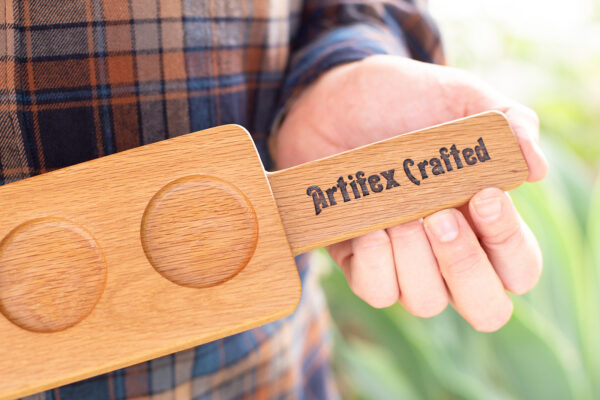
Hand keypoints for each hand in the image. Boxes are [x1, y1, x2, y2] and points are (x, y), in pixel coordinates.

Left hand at [272, 55, 547, 331]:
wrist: (335, 97)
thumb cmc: (403, 100)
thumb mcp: (461, 98)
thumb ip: (507, 120)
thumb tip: (535, 168)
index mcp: (482, 219)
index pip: (517, 267)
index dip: (508, 244)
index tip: (482, 195)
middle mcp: (446, 251)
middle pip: (483, 307)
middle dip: (465, 268)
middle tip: (440, 218)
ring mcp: (403, 260)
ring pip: (426, 303)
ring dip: (416, 262)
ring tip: (399, 216)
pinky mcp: (358, 259)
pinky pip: (376, 291)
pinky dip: (377, 266)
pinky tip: (372, 229)